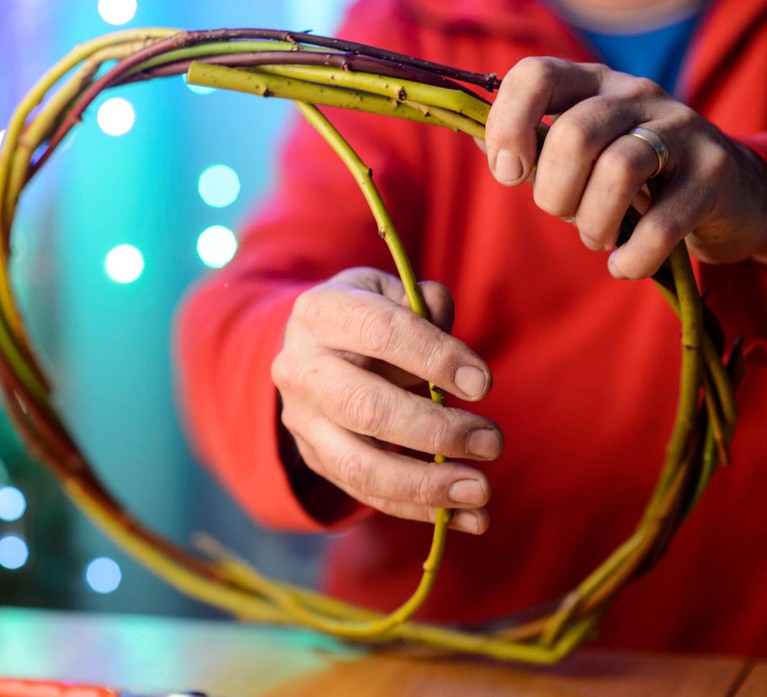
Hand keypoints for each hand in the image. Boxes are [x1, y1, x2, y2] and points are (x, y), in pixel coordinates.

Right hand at [271, 267, 502, 532]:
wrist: (314, 348)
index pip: (379, 332)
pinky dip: (419, 509)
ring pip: (358, 465)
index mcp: (321, 312)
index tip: (483, 385)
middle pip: (367, 408)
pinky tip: (468, 516)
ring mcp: (301, 420)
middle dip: (436, 431)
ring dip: (425, 485)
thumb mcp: (394, 294)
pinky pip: (366, 493)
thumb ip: (428, 310)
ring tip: (481, 492)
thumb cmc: (368, 318)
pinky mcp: (315, 458)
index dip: (434, 358)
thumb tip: (462, 365)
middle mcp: (299, 368)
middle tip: (492, 442)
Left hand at [482, 57, 766, 277]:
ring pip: (618, 171)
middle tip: (566, 215)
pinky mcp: (713, 173)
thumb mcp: (580, 152)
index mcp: (590, 85)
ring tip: (598, 237)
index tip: (510, 174)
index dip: (508, 127)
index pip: (534, 76)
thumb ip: (533, 146)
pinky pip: (661, 223)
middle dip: (555, 196)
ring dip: (593, 225)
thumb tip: (477, 140)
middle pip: (574, 136)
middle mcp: (634, 95)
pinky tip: (624, 265)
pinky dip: (632, 258)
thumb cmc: (631, 178)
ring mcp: (679, 129)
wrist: (721, 194)